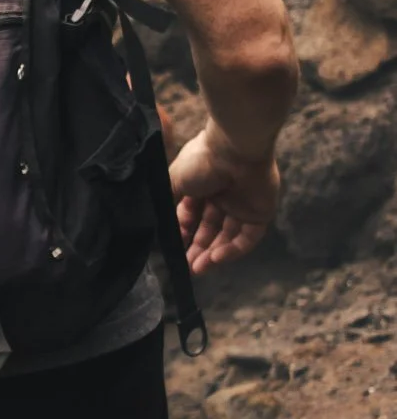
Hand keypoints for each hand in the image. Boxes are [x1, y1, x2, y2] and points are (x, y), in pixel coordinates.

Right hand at [170, 122, 279, 273]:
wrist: (235, 150)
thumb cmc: (203, 161)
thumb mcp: (176, 178)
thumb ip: (169, 199)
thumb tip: (159, 220)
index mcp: (203, 184)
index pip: (192, 213)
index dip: (184, 229)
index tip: (174, 244)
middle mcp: (222, 196)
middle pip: (210, 228)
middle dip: (197, 247)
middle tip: (187, 266)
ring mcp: (242, 206)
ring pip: (227, 236)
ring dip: (213, 253)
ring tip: (198, 268)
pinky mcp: (260, 214)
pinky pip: (247, 238)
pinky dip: (232, 250)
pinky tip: (216, 259)